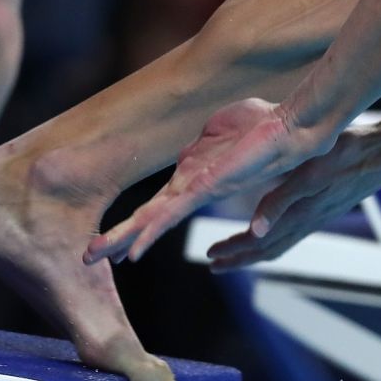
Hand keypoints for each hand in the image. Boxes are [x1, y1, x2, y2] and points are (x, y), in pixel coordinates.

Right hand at [86, 99, 315, 265]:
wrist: (292, 127)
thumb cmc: (265, 123)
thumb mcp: (222, 126)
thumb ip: (205, 139)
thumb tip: (192, 146)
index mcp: (193, 173)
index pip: (156, 203)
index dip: (133, 222)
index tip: (113, 240)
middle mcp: (193, 186)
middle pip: (148, 217)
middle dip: (118, 237)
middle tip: (87, 257)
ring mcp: (199, 188)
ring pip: (153, 219)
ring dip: (123, 237)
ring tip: (94, 255)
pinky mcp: (207, 187)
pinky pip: (173, 212)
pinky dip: (152, 230)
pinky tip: (134, 249)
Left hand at [203, 123, 380, 268]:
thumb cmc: (349, 152)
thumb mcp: (310, 171)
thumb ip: (281, 200)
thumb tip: (255, 231)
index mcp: (301, 214)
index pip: (260, 243)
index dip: (234, 251)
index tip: (210, 256)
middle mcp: (310, 220)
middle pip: (268, 250)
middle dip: (240, 258)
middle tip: (215, 263)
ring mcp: (321, 215)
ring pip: (283, 242)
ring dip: (257, 249)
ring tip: (239, 251)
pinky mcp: (330, 206)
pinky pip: (296, 231)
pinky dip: (277, 238)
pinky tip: (275, 227)